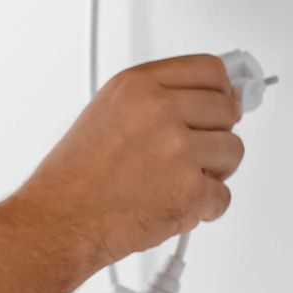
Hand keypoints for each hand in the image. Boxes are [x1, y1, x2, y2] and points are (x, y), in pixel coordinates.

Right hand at [14, 54, 244, 268]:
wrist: (59, 221)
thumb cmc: (75, 177)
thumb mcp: (107, 113)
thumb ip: (154, 100)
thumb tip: (205, 100)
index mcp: (137, 86)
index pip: (209, 70)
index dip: (221, 91)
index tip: (222, 102)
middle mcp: (159, 110)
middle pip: (227, 109)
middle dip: (216, 134)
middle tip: (191, 153)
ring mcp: (177, 149)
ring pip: (233, 151)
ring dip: (213, 172)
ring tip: (175, 181)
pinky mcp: (190, 189)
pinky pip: (223, 195)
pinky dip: (203, 208)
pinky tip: (170, 204)